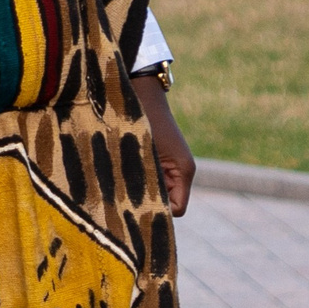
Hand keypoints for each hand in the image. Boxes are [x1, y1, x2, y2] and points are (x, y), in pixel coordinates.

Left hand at [135, 80, 195, 216]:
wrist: (141, 95)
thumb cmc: (143, 122)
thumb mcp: (144, 156)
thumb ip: (147, 182)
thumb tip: (144, 209)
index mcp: (184, 170)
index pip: (177, 208)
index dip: (160, 211)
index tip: (138, 205)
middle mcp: (181, 171)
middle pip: (168, 203)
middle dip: (150, 203)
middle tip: (126, 201)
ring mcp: (171, 166)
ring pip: (159, 193)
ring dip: (142, 191)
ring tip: (124, 183)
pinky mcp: (160, 160)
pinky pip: (153, 181)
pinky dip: (140, 181)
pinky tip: (123, 175)